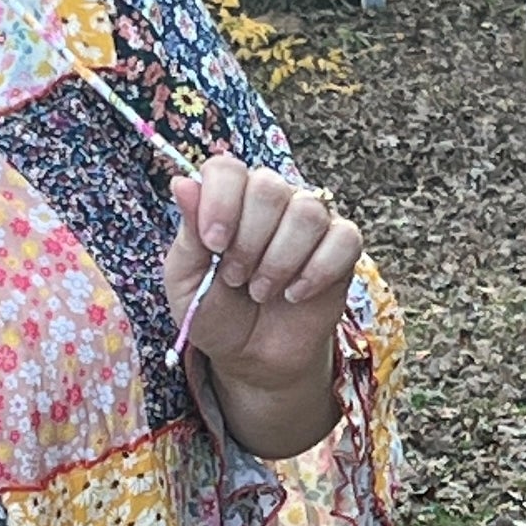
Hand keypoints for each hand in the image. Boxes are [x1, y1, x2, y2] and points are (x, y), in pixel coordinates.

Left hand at [166, 160, 363, 394]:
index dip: (220, 202)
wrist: (251, 355)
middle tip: (236, 278)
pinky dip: (316, 272)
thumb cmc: (216, 314)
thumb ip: (188, 235)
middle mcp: (271, 200)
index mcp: (228, 200)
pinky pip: (343, 238)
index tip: (214, 244)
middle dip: (248, 242)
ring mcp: (309, 219)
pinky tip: (295, 294)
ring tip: (261, 291)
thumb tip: (182, 183)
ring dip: (279, 262)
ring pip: (306, 213)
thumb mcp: (187, 283)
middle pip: (268, 188)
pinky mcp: (342, 245)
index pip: (226, 169)